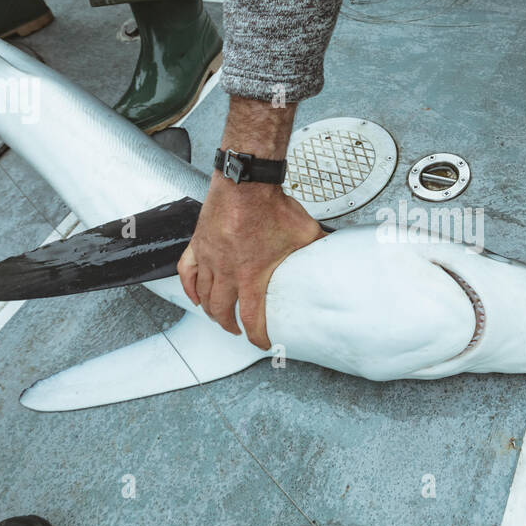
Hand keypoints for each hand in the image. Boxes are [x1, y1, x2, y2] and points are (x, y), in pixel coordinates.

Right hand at [178, 180, 322, 348]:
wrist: (246, 182)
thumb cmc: (271, 206)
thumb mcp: (304, 232)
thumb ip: (321, 248)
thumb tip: (339, 254)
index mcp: (251, 275)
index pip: (251, 317)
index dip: (256, 335)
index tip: (262, 342)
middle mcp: (226, 270)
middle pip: (221, 311)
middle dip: (230, 325)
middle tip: (237, 329)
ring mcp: (209, 257)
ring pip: (203, 295)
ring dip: (211, 310)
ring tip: (219, 315)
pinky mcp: (198, 243)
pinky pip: (186, 272)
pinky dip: (189, 288)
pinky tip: (194, 294)